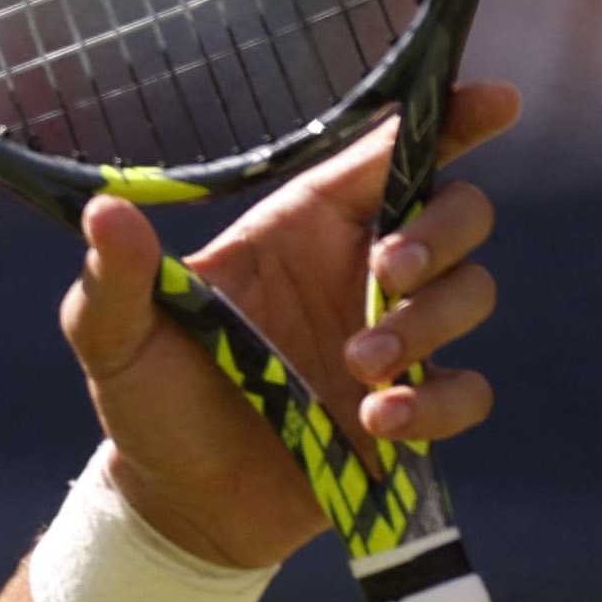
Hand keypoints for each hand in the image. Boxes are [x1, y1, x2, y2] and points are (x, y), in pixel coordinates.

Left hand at [59, 82, 516, 571]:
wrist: (176, 500)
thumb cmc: (149, 396)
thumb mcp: (115, 335)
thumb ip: (118, 277)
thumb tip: (103, 211)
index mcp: (302, 228)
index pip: (391, 154)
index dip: (452, 120)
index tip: (497, 101)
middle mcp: (360, 272)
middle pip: (460, 213)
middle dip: (442, 231)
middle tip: (387, 271)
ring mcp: (396, 341)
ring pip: (473, 294)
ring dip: (428, 323)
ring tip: (356, 365)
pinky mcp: (414, 409)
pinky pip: (469, 392)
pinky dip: (436, 403)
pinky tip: (374, 420)